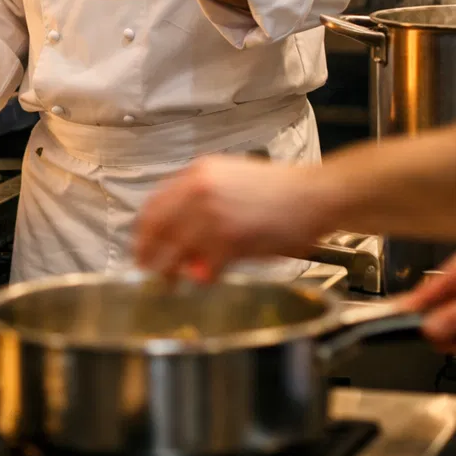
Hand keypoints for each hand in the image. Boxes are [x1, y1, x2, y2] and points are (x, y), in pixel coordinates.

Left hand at [135, 155, 319, 280]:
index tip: (140, 247)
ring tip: (172, 282)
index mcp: (197, 173)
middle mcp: (199, 190)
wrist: (315, 194)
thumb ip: (201, 199)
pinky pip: (206, 268)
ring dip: (172, 271)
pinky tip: (210, 276)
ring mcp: (214, 215)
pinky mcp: (231, 240)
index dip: (143, 231)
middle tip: (148, 271)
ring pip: (177, 252)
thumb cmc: (278, 190)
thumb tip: (178, 230)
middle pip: (157, 230)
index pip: (154, 205)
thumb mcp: (231, 178)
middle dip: (149, 255)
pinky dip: (206, 277)